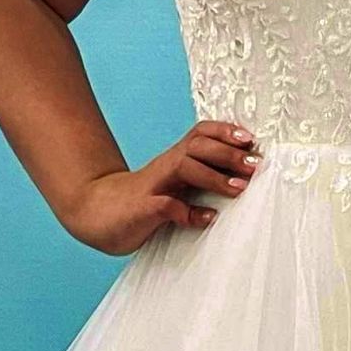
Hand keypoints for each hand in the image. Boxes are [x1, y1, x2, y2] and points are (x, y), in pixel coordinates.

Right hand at [63, 121, 259, 254]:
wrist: (95, 213)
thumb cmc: (142, 203)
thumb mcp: (176, 188)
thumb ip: (201, 183)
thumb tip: (240, 182)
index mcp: (175, 161)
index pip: (201, 134)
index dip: (226, 133)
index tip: (252, 141)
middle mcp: (166, 167)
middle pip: (198, 146)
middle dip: (229, 153)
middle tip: (255, 166)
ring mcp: (154, 187)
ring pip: (185, 166)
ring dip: (214, 176)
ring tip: (238, 188)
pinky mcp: (143, 210)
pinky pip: (167, 206)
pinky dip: (189, 212)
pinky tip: (207, 218)